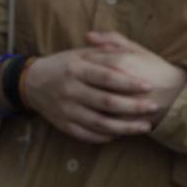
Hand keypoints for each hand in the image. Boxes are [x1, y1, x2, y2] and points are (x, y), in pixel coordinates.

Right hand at [21, 46, 162, 143]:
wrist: (32, 83)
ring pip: (100, 123)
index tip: (149, 86)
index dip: (129, 83)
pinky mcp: (63, 125)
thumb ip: (103, 51)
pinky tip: (122, 134)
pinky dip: (107, 136)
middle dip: (133, 106)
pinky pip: (88, 135)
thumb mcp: (80, 53)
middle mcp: (70, 90)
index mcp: (76, 68)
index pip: (107, 77)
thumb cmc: (63, 65)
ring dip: (125, 127)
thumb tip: (127, 50)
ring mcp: (66, 110)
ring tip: (145, 127)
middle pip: (106, 102)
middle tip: (154, 107)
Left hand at [85, 31, 186, 119]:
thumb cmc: (153, 69)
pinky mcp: (126, 121)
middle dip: (80, 87)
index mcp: (121, 62)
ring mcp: (123, 104)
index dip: (81, 66)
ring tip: (84, 102)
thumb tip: (87, 35)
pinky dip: (95, 120)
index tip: (78, 69)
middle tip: (77, 87)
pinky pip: (103, 122)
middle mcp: (120, 83)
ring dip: (85, 105)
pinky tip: (93, 115)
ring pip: (93, 106)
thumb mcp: (135, 49)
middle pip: (88, 86)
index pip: (90, 62)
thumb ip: (111, 40)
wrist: (178, 94)